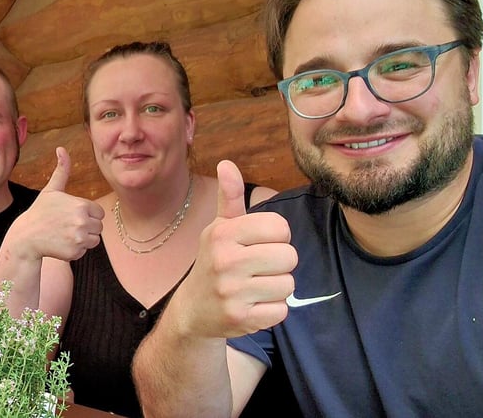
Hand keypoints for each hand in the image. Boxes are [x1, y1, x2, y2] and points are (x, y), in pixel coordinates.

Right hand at [4, 147, 103, 261]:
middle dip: (86, 227)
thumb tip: (61, 148)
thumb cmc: (40, 212)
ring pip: (94, 240)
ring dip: (83, 239)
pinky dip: (75, 250)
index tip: (72, 215)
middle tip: (67, 226)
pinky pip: (85, 251)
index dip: (87, 214)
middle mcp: (82, 221)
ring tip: (65, 234)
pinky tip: (62, 244)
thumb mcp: (51, 190)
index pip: (99, 213)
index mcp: (81, 205)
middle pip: (99, 227)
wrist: (26, 237)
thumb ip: (62, 170)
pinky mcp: (75, 252)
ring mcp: (79, 238)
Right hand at [179, 160, 296, 337]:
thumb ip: (230, 197)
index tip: (259, 244)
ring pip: (288, 285)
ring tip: (255, 287)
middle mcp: (225, 261)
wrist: (193, 310)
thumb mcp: (219, 228)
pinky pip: (281, 310)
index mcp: (223, 234)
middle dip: (279, 264)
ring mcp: (232, 292)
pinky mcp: (240, 319)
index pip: (280, 227)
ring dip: (277, 287)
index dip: (277, 237)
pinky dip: (272, 310)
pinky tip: (253, 305)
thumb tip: (226, 163)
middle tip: (258, 269)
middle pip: (289, 257)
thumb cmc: (214, 261)